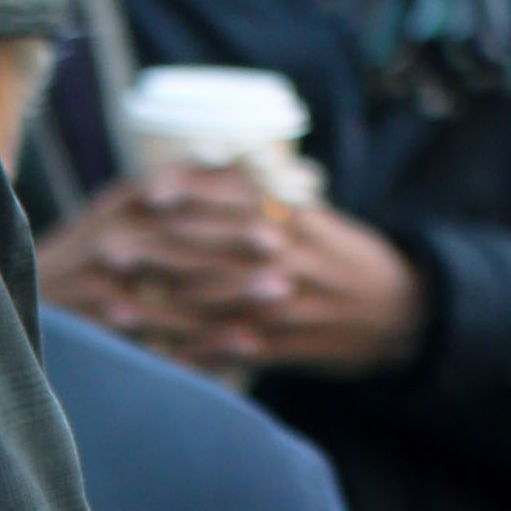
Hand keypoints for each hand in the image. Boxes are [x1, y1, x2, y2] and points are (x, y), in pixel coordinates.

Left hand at [40, 174, 424, 381]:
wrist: (402, 308)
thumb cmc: (344, 255)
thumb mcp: (312, 212)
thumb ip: (262, 188)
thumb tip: (212, 150)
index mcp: (294, 218)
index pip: (239, 198)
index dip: (193, 194)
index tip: (149, 190)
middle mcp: (290, 258)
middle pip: (218, 252)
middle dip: (160, 252)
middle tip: (109, 249)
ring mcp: (287, 305)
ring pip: (219, 307)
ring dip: (164, 311)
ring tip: (115, 311)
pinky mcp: (287, 347)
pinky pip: (234, 353)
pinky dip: (195, 358)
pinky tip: (156, 361)